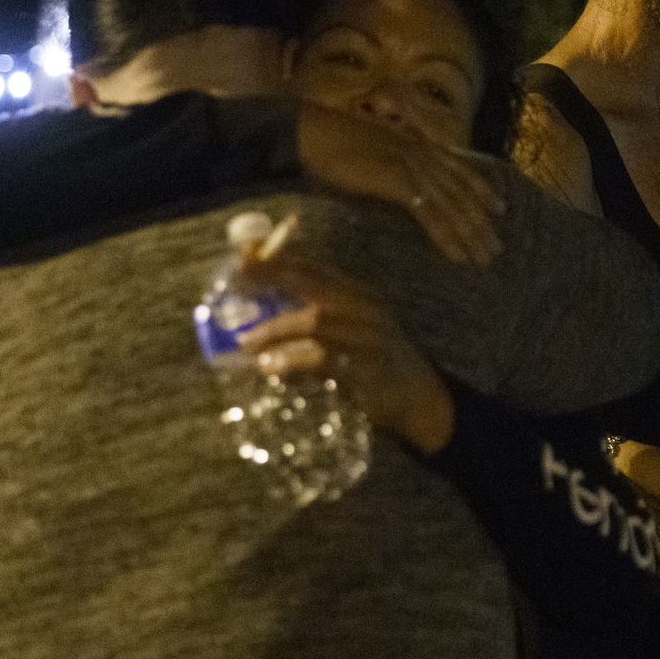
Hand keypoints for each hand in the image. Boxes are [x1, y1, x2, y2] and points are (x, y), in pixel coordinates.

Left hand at [234, 243, 455, 453]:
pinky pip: (325, 358)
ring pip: (314, 321)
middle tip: (237, 285)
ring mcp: (369, 334)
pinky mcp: (369, 365)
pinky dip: (294, 362)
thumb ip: (314, 320)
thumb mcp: (350, 332)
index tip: (242, 259)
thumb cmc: (377, 364)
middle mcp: (365, 305)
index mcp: (358, 293)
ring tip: (246, 345)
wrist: (422, 400)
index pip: (313, 265)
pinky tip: (273, 368)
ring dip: (275, 331)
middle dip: (271, 278)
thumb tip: (262, 320)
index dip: (276, 258)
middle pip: (311, 282)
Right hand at [297, 102, 503, 266]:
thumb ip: (389, 165)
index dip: (481, 188)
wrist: (309, 135)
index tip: (500, 207)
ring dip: (470, 235)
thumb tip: (394, 181)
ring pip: (453, 206)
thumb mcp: (370, 152)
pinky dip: (447, 237)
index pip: (460, 168)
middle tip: (496, 247)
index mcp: (416, 144)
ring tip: (483, 258)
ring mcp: (413, 166)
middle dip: (481, 221)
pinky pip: (431, 215)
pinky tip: (458, 256)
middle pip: (462, 191)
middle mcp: (422, 153)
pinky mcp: (400, 182)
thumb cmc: (329, 144)